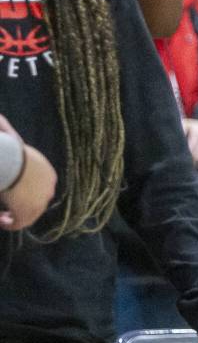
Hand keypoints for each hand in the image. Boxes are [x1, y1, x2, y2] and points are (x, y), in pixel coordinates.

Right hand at [0, 116, 56, 230]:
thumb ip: (7, 131)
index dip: (26, 193)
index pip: (41, 188)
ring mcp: (40, 202)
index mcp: (48, 175)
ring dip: (14, 217)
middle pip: (36, 202)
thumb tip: (0, 119)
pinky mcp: (29, 212)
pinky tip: (1, 220)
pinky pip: (19, 223)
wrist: (8, 161)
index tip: (11, 194)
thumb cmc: (8, 150)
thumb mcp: (12, 140)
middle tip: (6, 209)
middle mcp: (49, 189)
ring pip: (28, 215)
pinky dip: (9, 224)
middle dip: (20, 206)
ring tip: (2, 217)